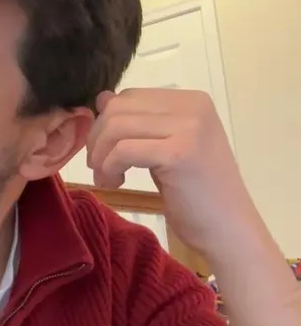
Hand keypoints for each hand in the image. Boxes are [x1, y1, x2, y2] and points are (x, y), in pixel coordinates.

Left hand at [85, 88, 258, 258]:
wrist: (228, 228)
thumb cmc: (196, 193)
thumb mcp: (164, 147)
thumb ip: (138, 121)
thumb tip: (102, 98)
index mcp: (192, 100)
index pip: (129, 96)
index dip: (105, 123)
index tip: (104, 152)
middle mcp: (194, 106)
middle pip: (118, 109)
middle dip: (97, 139)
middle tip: (99, 168)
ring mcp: (190, 127)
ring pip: (117, 127)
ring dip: (101, 156)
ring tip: (107, 179)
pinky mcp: (180, 152)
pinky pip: (123, 150)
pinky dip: (109, 168)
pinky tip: (116, 183)